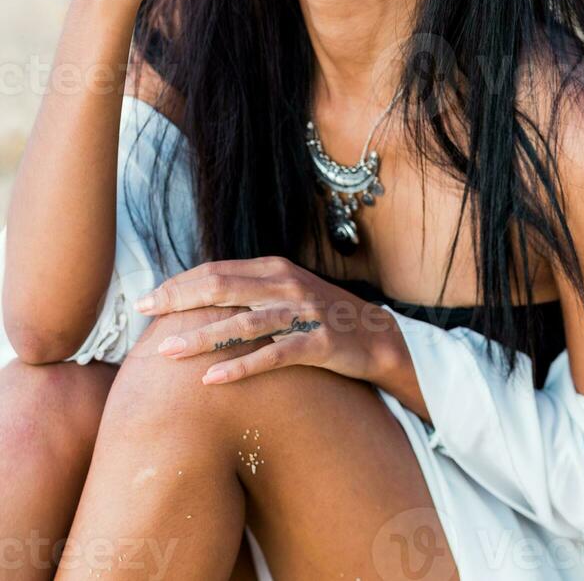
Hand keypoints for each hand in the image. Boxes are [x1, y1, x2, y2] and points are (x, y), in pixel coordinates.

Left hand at [133, 256, 393, 385]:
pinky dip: (241, 366)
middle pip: (222, 287)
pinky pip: (273, 355)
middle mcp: (285, 285)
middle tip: (145, 313)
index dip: (179, 283)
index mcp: (273, 268)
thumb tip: (197, 296)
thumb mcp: (284, 292)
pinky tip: (212, 379)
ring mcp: (302, 313)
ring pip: (243, 324)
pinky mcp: (318, 343)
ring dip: (202, 337)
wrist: (375, 335)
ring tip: (168, 352)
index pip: (216, 270)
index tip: (147, 299)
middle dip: (179, 299)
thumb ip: (248, 289)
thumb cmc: (319, 316)